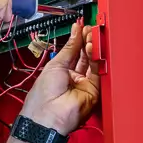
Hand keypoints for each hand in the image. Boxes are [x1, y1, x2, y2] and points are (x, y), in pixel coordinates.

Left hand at [20, 20, 100, 134]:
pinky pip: (98, 72)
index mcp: (62, 72)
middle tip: (90, 29)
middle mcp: (74, 78)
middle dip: (88, 41)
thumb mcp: (55, 64)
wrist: (48, 115)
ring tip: (92, 35)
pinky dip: (97, 59)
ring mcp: (85, 84)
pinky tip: (93, 47)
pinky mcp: (95, 91)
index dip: (79, 39)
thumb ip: (70, 48)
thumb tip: (75, 30)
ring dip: (93, 48)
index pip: (74, 52)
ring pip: (93, 62)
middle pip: (85, 56)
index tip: (82, 27)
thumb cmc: (43, 95)